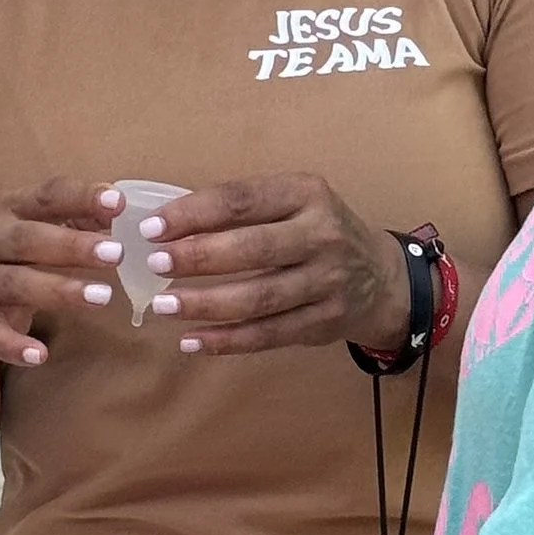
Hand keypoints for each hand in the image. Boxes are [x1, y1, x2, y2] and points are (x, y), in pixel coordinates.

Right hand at [0, 178, 119, 369]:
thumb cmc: (10, 259)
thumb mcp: (35, 231)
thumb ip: (77, 220)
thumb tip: (123, 213)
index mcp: (10, 211)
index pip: (46, 196)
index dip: (81, 197)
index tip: (118, 202)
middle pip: (29, 239)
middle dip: (72, 245)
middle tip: (116, 254)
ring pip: (15, 284)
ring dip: (58, 290)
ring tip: (101, 297)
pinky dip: (13, 345)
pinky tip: (39, 355)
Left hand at [140, 176, 412, 357]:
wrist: (381, 277)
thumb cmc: (317, 232)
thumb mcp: (293, 202)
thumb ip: (242, 209)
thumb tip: (167, 220)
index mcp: (306, 194)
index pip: (242, 201)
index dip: (193, 213)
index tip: (152, 226)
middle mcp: (321, 235)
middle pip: (252, 249)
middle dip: (198, 257)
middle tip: (153, 264)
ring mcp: (326, 282)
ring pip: (259, 298)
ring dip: (206, 304)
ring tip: (163, 305)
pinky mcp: (324, 322)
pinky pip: (268, 334)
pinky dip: (226, 341)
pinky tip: (191, 340)